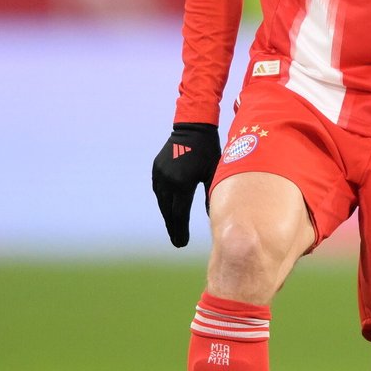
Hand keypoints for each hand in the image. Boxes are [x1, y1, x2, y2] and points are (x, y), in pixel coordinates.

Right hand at [151, 123, 219, 246]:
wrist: (193, 126)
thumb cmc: (209, 150)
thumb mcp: (213, 174)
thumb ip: (210, 196)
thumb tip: (212, 217)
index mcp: (182, 183)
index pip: (179, 214)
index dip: (181, 231)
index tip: (182, 244)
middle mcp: (167, 180)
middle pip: (168, 211)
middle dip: (173, 228)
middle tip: (178, 242)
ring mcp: (159, 174)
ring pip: (161, 201)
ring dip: (167, 215)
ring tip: (174, 229)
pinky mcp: (156, 168)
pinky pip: (158, 189)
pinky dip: (163, 200)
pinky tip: (168, 209)